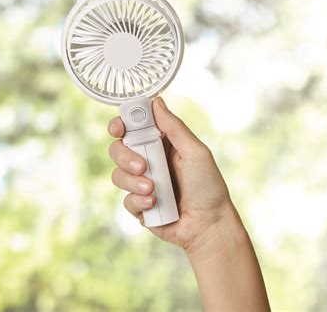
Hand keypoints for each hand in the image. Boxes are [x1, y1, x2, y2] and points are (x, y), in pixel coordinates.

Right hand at [108, 96, 234, 251]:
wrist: (209, 225)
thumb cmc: (208, 186)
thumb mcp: (195, 152)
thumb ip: (174, 128)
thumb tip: (156, 102)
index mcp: (161, 144)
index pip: (133, 128)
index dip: (121, 124)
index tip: (119, 128)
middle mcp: (148, 161)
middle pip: (118, 149)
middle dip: (125, 157)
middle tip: (143, 166)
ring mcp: (142, 183)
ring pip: (117, 175)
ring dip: (133, 182)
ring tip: (154, 191)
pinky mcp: (139, 205)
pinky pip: (126, 200)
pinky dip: (139, 202)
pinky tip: (155, 205)